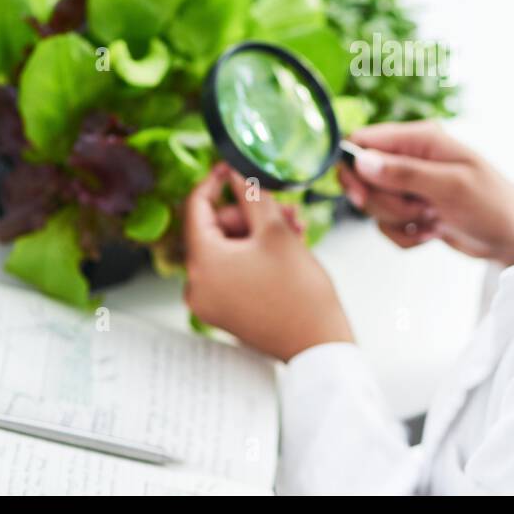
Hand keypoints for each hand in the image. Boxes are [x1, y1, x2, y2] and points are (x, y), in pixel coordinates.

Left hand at [184, 163, 352, 361]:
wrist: (318, 345)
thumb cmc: (300, 294)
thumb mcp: (276, 232)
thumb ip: (251, 196)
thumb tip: (236, 175)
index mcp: (203, 264)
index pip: (195, 208)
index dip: (214, 182)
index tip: (230, 168)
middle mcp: (197, 286)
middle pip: (214, 230)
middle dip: (249, 214)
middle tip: (283, 206)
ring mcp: (209, 302)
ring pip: (227, 249)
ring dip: (257, 233)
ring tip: (294, 228)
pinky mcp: (224, 311)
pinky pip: (231, 271)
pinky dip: (253, 255)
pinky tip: (285, 248)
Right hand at [337, 121, 513, 266]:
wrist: (513, 236)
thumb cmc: (493, 203)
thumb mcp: (451, 186)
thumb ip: (404, 174)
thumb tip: (362, 161)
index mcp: (420, 139)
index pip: (363, 140)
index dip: (353, 166)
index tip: (360, 193)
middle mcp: (411, 158)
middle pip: (363, 177)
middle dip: (384, 202)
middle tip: (416, 209)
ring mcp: (410, 185)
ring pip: (374, 204)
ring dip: (398, 220)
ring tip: (431, 219)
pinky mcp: (411, 209)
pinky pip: (387, 225)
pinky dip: (406, 235)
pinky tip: (431, 232)